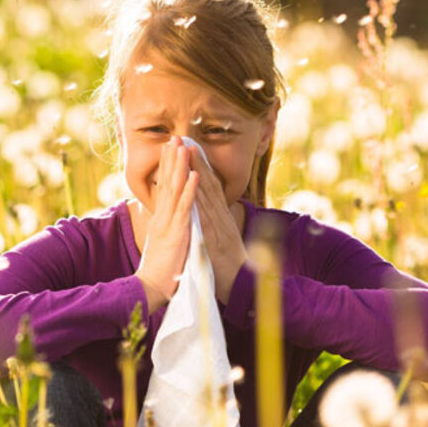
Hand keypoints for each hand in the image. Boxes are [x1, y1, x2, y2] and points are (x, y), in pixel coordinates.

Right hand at [134, 135, 199, 312]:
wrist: (151, 289)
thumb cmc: (160, 271)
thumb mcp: (162, 244)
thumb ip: (166, 229)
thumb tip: (167, 220)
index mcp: (160, 220)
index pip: (163, 188)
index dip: (167, 167)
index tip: (170, 148)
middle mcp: (162, 218)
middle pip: (167, 183)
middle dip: (171, 159)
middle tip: (174, 137)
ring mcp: (168, 224)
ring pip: (175, 190)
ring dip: (179, 167)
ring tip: (183, 146)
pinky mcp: (176, 233)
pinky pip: (185, 208)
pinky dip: (190, 190)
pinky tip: (194, 174)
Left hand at [187, 144, 248, 304]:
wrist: (242, 287)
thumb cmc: (229, 266)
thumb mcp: (221, 240)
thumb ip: (215, 225)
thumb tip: (208, 213)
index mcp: (221, 217)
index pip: (209, 187)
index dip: (200, 166)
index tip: (189, 147)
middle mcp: (221, 217)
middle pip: (208, 184)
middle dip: (197, 161)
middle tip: (186, 139)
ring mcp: (219, 226)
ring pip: (207, 195)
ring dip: (197, 172)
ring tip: (188, 152)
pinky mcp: (215, 239)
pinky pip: (206, 217)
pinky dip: (200, 200)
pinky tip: (193, 186)